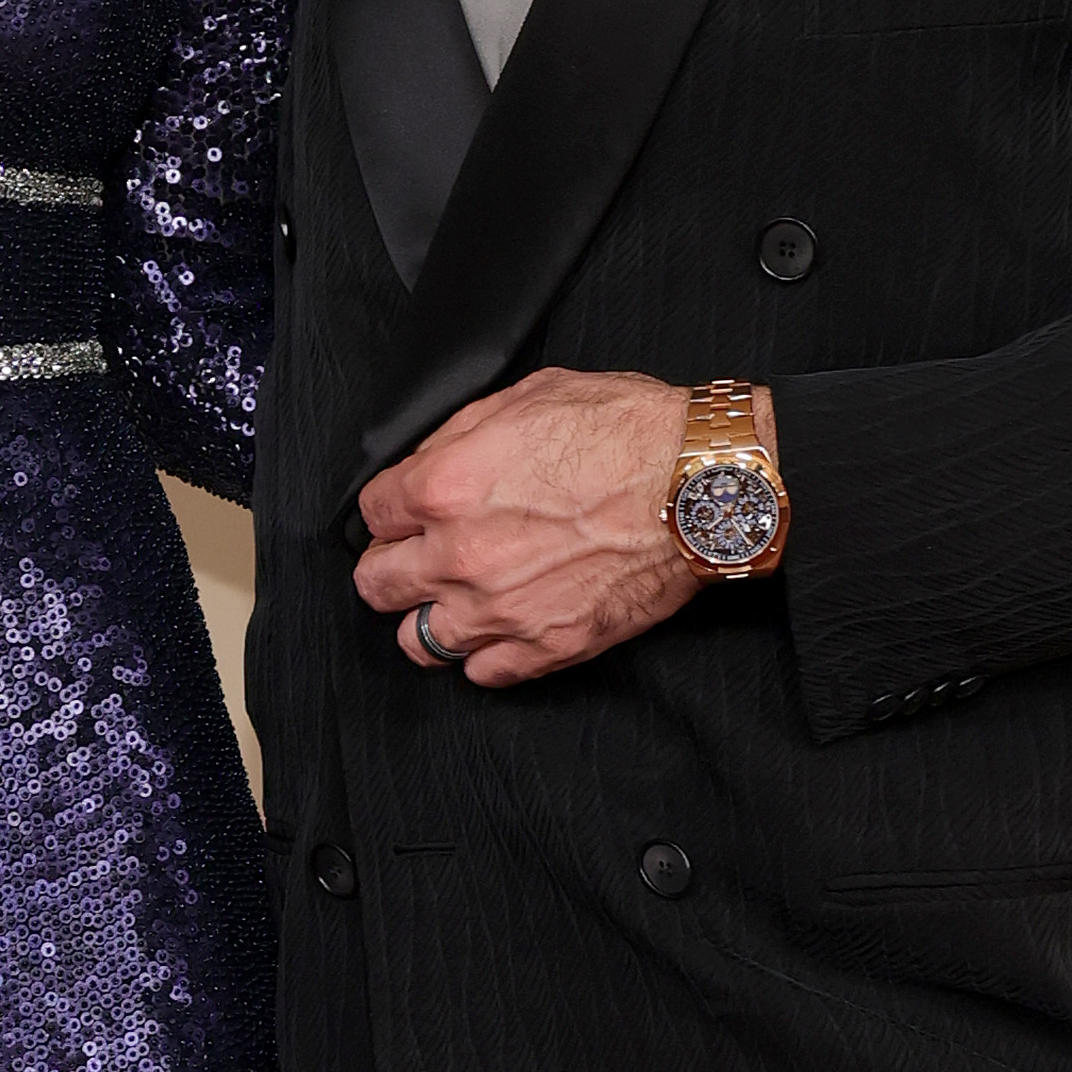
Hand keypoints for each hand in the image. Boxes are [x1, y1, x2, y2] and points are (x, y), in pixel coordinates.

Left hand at [352, 369, 694, 688]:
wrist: (700, 485)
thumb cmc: (627, 432)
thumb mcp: (527, 397)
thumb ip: (458, 437)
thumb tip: (426, 463)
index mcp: (445, 488)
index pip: (372, 514)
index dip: (392, 508)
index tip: (408, 510)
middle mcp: (459, 557)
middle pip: (377, 584)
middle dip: (392, 565)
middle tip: (417, 555)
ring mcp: (500, 611)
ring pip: (418, 641)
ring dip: (429, 617)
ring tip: (455, 599)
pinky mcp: (546, 647)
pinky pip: (481, 673)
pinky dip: (483, 654)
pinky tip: (499, 628)